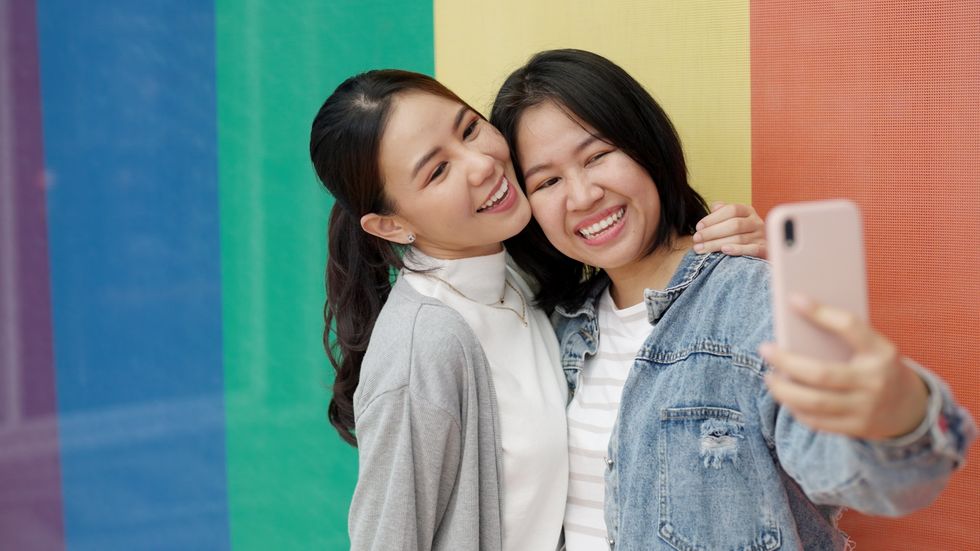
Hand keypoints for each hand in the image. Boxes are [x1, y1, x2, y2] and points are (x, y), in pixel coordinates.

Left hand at [693, 202, 766, 257]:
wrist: (757, 252)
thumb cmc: (738, 234)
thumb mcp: (730, 220)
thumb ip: (721, 212)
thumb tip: (715, 207)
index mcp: (747, 211)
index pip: (731, 210)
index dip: (713, 218)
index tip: (698, 227)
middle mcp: (756, 222)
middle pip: (734, 224)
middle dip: (712, 232)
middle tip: (696, 239)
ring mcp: (762, 236)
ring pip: (739, 238)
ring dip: (717, 243)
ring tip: (701, 248)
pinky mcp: (765, 250)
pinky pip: (752, 249)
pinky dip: (738, 250)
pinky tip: (724, 250)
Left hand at [759, 295, 929, 439]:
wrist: (910, 407)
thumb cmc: (877, 366)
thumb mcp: (871, 347)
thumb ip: (842, 336)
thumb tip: (796, 316)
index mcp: (882, 352)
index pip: (851, 326)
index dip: (821, 312)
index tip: (793, 298)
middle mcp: (875, 381)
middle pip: (821, 373)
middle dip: (786, 361)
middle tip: (765, 349)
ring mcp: (866, 408)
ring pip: (814, 402)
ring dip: (783, 390)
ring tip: (770, 377)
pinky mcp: (855, 428)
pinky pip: (816, 420)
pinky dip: (794, 407)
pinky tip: (784, 396)